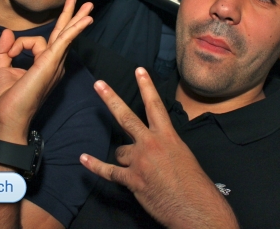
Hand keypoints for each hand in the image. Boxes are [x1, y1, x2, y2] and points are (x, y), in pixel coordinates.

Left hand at [0, 0, 92, 143]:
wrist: (8, 117)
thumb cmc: (6, 100)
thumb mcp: (0, 68)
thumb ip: (3, 50)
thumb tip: (8, 32)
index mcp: (42, 64)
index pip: (35, 41)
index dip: (18, 44)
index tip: (9, 52)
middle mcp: (52, 63)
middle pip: (63, 34)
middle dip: (72, 17)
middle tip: (83, 2)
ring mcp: (53, 63)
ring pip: (66, 34)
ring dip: (76, 18)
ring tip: (88, 5)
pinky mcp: (50, 63)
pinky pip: (64, 41)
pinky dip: (74, 29)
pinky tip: (85, 20)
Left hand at [80, 68, 238, 228]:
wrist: (196, 208)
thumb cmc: (195, 184)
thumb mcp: (184, 156)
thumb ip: (167, 146)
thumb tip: (155, 146)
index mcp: (168, 136)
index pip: (155, 105)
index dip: (146, 86)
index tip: (138, 70)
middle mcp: (151, 145)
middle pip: (126, 117)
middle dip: (111, 99)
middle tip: (98, 84)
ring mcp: (139, 161)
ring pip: (120, 150)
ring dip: (125, 157)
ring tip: (141, 169)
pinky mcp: (132, 180)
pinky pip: (109, 171)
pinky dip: (95, 166)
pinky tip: (84, 160)